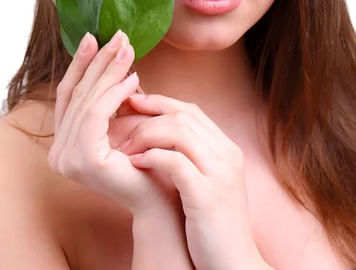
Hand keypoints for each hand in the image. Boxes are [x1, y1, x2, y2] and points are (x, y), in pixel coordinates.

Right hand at [47, 30, 180, 216]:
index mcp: (64, 143)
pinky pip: (97, 115)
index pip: (69, 96)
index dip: (80, 65)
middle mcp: (58, 153)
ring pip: (88, 102)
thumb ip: (110, 97)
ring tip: (129, 51)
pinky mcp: (82, 159)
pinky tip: (134, 78)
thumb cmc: (146, 159)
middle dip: (98, 62)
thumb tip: (116, 55)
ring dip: (110, 72)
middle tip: (118, 37)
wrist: (161, 197)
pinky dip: (115, 93)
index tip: (93, 37)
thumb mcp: (123, 121)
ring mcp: (66, 159)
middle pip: (78, 95)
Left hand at [123, 94, 263, 269]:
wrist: (234, 265)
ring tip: (125, 146)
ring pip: (179, 132)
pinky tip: (135, 163)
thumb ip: (192, 158)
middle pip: (185, 115)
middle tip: (121, 121)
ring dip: (146, 134)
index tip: (134, 103)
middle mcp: (228, 156)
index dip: (160, 102)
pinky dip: (151, 157)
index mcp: (228, 150)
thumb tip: (158, 136)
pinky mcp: (207, 195)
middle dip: (149, 114)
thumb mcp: (207, 184)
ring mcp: (220, 174)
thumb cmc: (213, 227)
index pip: (192, 110)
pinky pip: (175, 162)